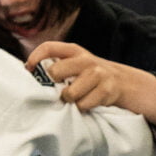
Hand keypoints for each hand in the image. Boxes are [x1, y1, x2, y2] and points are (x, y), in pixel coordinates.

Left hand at [34, 44, 155, 132]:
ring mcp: (97, 74)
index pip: (49, 47)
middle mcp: (85, 59)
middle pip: (55, 71)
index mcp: (74, 51)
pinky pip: (83, 105)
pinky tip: (88, 103)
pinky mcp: (107, 90)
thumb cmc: (93, 77)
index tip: (28, 70)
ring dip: (70, 100)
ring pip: (69, 93)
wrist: (126, 83)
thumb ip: (59, 66)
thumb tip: (30, 75)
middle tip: (59, 91)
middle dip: (53, 86)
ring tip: (76, 99)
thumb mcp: (78, 65)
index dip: (35, 58)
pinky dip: (83, 108)